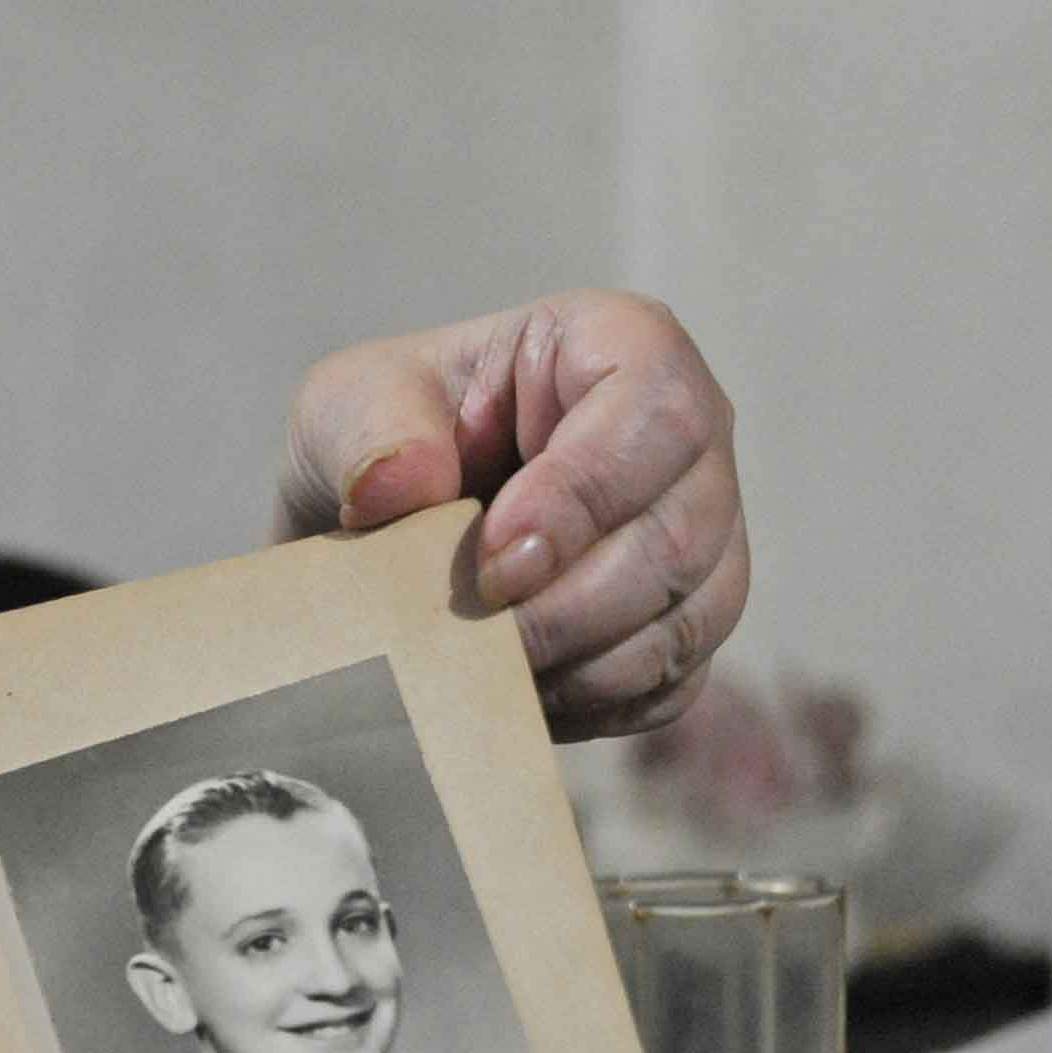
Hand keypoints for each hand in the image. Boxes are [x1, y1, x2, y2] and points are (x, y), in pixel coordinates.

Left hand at [276, 291, 750, 739]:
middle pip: (680, 536)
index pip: (655, 414)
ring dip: (577, 664)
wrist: (378, 533)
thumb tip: (400, 485)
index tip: (492, 562)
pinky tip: (514, 689)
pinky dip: (589, 704)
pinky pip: (671, 684)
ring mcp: (705, 538)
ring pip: (689, 619)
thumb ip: (369, 431)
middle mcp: (688, 442)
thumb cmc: (381, 439)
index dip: (583, 496)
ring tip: (482, 664)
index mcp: (622, 348)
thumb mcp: (346, 405)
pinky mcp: (688, 626)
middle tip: (474, 632)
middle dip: (568, 607)